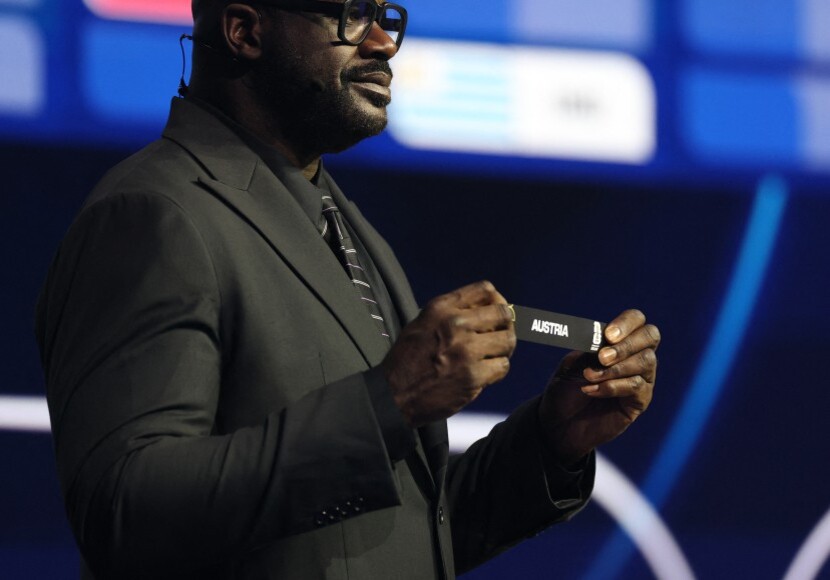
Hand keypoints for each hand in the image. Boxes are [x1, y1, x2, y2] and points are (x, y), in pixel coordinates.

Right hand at [382, 281, 516, 427]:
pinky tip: (486, 372)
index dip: (497, 300)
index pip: (485, 290)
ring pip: (507, 341)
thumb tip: (482, 310)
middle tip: (500, 336)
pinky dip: (497, 369)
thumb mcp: (421, 323)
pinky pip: (502, 366)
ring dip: (503, 349)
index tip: (496, 312)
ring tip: (493, 355)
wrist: (393, 395)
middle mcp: (455, 325)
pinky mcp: (473, 376)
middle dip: (506, 325)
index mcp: (441, 308)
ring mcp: (466, 351)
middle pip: (503, 314)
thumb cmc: (406, 360)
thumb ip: (450, 313)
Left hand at [539, 309, 659, 463]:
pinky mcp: (640, 401)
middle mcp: (634, 356)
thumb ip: (588, 349)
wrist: (557, 424)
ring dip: (615, 368)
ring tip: (589, 376)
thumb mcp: (571, 364)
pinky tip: (591, 390)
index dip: (626, 323)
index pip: (636, 320)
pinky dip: (612, 386)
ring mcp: (641, 378)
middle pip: (651, 336)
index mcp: (617, 341)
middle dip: (627, 344)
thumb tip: (603, 340)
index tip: (607, 335)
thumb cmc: (564, 390)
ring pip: (646, 361)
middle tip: (602, 357)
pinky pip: (637, 386)